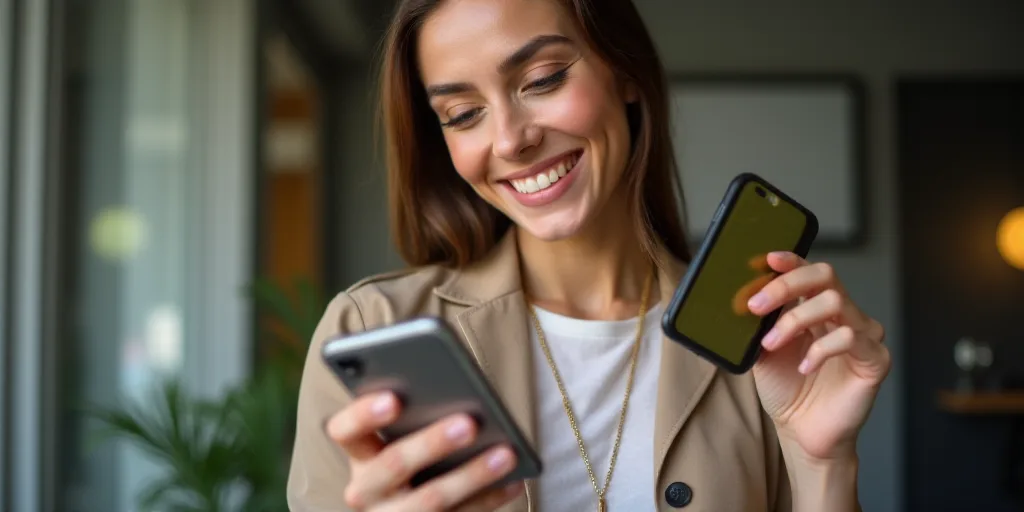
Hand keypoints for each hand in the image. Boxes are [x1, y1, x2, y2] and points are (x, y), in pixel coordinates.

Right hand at [325, 391, 523, 510]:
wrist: (407, 509)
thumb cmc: (416, 454)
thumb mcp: (404, 437)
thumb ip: (417, 415)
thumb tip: (459, 394)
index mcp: (359, 454)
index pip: (345, 431)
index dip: (363, 415)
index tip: (393, 398)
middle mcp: (367, 490)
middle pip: (393, 464)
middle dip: (432, 443)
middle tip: (469, 423)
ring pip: (431, 500)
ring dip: (472, 475)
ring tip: (505, 453)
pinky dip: (488, 498)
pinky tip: (514, 481)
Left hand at [746, 252, 889, 462]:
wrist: (801, 432)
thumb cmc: (785, 389)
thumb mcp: (763, 349)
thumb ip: (760, 322)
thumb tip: (741, 295)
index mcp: (817, 307)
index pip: (810, 271)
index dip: (791, 259)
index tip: (766, 260)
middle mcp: (844, 314)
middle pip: (825, 275)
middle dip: (787, 284)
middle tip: (756, 305)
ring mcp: (864, 334)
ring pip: (834, 302)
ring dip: (794, 320)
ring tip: (771, 344)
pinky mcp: (875, 359)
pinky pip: (850, 338)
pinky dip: (820, 349)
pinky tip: (804, 367)